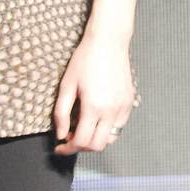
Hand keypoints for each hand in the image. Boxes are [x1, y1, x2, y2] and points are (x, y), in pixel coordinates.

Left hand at [53, 29, 135, 154]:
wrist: (108, 41)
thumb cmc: (86, 59)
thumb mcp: (66, 85)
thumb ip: (61, 113)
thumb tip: (61, 134)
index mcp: (93, 107)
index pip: (81, 142)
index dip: (67, 148)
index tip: (60, 146)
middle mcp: (111, 110)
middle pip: (97, 146)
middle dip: (81, 147)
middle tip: (70, 138)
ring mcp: (123, 107)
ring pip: (111, 139)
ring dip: (96, 139)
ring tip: (84, 127)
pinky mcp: (129, 101)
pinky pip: (119, 126)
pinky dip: (108, 129)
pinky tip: (98, 117)